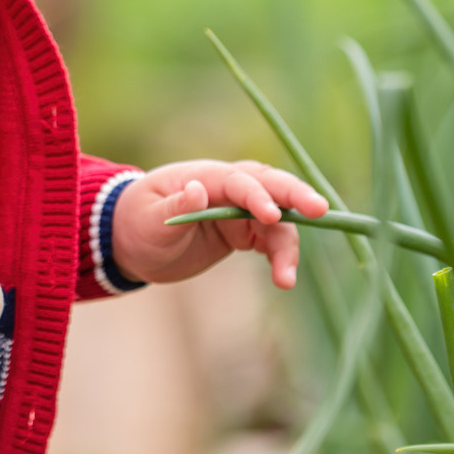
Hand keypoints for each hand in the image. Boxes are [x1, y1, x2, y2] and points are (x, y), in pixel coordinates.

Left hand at [109, 159, 328, 290]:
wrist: (132, 243)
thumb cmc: (137, 224)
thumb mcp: (148, 219)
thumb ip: (174, 207)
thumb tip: (197, 189)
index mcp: (204, 176)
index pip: (238, 180)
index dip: (257, 195)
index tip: (273, 215)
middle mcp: (226, 188)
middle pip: (269, 185)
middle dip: (294, 196)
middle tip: (320, 211)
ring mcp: (237, 210)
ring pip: (275, 220)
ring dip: (288, 245)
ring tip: (286, 278)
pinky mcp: (241, 232)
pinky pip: (270, 240)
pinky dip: (281, 256)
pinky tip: (284, 277)